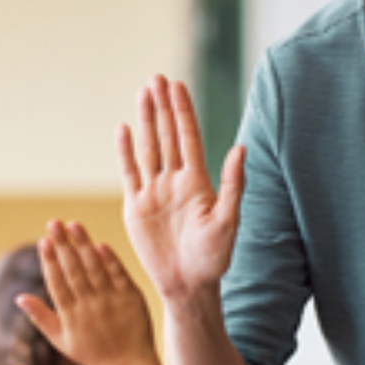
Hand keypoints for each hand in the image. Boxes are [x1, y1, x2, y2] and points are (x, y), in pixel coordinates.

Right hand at [16, 220, 154, 364]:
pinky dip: (110, 260)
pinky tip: (99, 243)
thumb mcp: (61, 341)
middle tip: (53, 223)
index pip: (57, 284)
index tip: (44, 241)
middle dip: (63, 245)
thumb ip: (41, 317)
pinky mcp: (131, 298)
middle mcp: (90, 307)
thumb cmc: (92, 353)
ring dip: (84, 245)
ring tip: (73, 225)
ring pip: (95, 269)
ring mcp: (112, 302)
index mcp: (71, 317)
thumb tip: (18, 297)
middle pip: (74, 271)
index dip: (50, 262)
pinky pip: (119, 275)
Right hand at [117, 75, 245, 300]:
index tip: (177, 85)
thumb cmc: (214, 258)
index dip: (183, 111)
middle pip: (167, 136)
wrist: (188, 285)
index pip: (188, 138)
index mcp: (198, 182)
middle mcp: (175, 182)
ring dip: (146, 121)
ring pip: (149, 149)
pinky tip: (123, 129)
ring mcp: (154, 193)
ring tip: (142, 94)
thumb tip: (241, 149)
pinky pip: (129, 173)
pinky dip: (125, 152)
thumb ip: (233, 184)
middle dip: (163, 107)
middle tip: (156, 78)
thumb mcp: (228, 221)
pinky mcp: (136, 208)